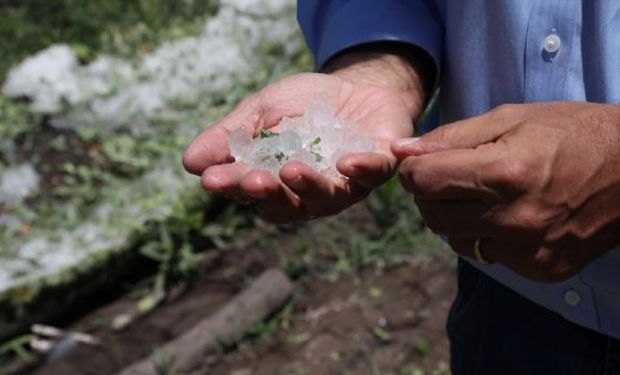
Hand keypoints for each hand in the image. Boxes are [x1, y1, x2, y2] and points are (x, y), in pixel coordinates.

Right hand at [183, 45, 431, 222]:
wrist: (356, 86)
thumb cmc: (304, 105)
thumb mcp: (261, 113)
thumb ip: (230, 137)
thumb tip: (189, 163)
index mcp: (279, 183)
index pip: (251, 191)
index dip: (233, 188)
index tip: (212, 180)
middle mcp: (312, 193)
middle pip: (289, 205)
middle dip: (269, 194)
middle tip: (252, 181)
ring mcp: (347, 183)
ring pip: (328, 197)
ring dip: (309, 187)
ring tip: (291, 171)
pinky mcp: (381, 164)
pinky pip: (373, 173)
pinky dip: (361, 169)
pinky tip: (345, 162)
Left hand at [392, 102, 619, 281]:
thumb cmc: (573, 133)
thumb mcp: (512, 118)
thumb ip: (451, 137)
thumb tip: (401, 150)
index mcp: (503, 174)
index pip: (422, 182)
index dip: (414, 169)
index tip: (424, 162)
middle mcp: (512, 219)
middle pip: (432, 215)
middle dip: (429, 193)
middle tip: (449, 176)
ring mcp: (527, 250)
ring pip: (455, 240)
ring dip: (454, 217)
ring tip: (481, 194)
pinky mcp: (540, 269)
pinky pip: (489, 256)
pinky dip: (485, 235)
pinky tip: (507, 215)